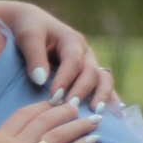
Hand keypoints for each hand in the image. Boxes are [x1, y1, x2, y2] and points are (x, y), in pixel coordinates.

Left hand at [0, 0, 117, 110]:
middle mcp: (85, 53)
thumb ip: (34, 56)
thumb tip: (40, 80)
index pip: (73, 61)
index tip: (55, 97)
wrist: (32, 24)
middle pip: (91, 72)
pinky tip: (114, 117)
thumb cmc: (29, 29)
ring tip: (95, 114)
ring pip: (103, 79)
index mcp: (72, 40)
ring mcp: (90, 64)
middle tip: (70, 108)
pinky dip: (109, 101)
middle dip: (82, 91)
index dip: (65, 79)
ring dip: (102, 96)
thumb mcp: (28, 36)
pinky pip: (102, 87)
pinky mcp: (88, 75)